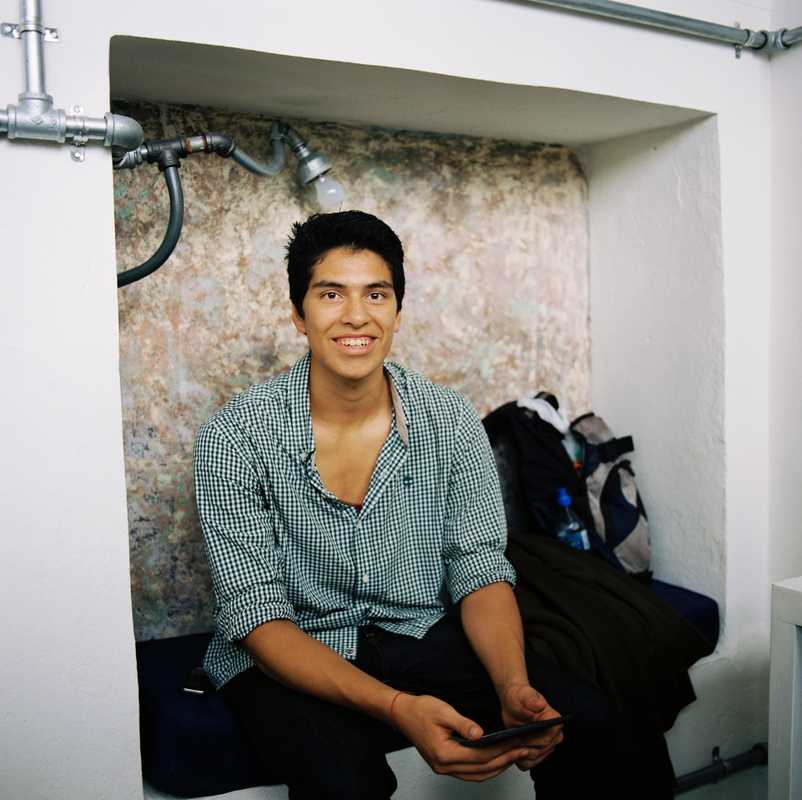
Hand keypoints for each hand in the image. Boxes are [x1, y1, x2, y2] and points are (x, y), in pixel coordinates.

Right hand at [391, 693, 530, 781]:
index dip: (502, 751)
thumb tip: (481, 735)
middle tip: (524, 751)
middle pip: (482, 769)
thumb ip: (463, 724)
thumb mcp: (443, 711)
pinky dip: (485, 769)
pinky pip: (469, 773)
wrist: (401, 713)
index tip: (518, 744)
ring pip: (477, 776)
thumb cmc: (420, 709)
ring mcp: (443, 769)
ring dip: (497, 767)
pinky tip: (495, 761)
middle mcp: (444, 766)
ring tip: (515, 756)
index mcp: (445, 753)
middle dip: (505, 760)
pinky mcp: (444, 766)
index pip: (481, 756)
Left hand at [498, 683, 563, 769]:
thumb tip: (540, 704)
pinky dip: (520, 759)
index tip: (518, 736)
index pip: (546, 740)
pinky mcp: (540, 751)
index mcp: (555, 721)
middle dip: (525, 747)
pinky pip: (530, 763)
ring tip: (510, 744)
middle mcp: (555, 735)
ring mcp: (548, 745)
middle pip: (540, 751)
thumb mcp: (524, 696)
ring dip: (521, 755)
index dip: (531, 741)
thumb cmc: (520, 698)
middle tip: (511, 740)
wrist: (514, 703)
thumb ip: (531, 700)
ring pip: (535, 759)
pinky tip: (512, 750)